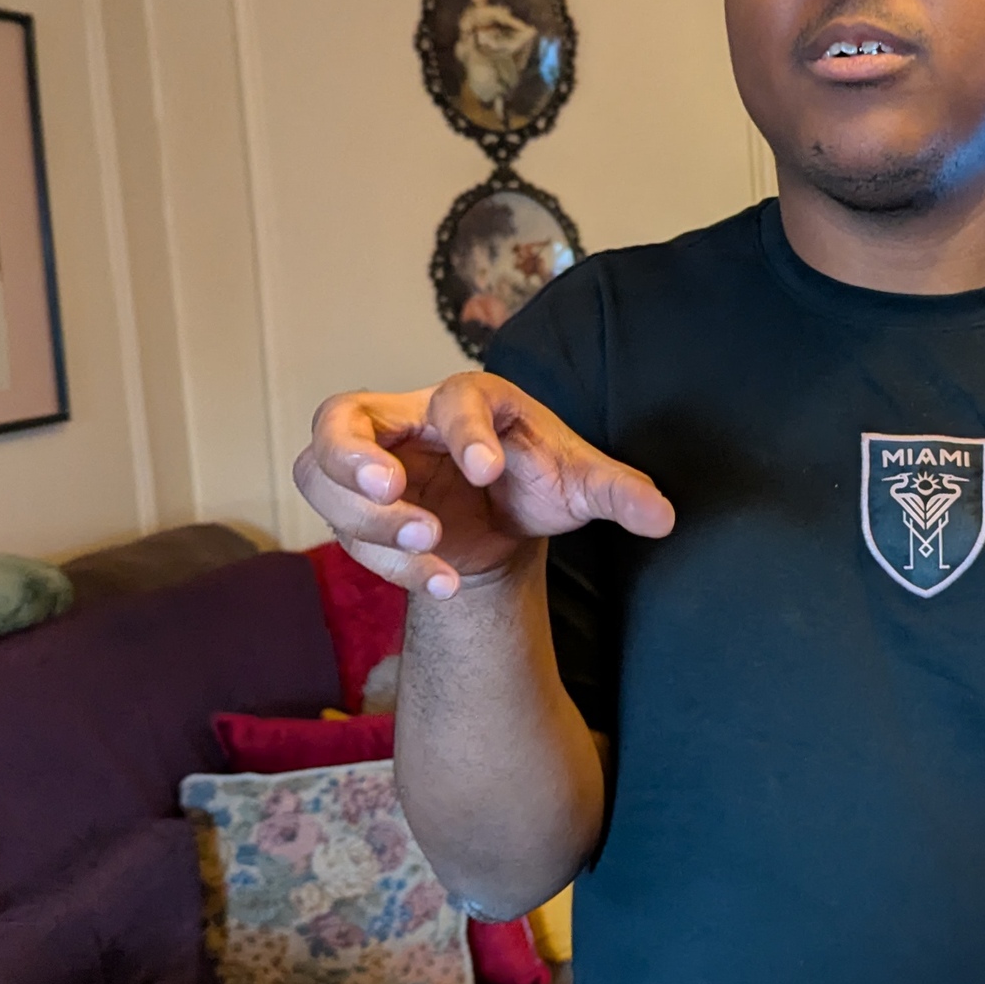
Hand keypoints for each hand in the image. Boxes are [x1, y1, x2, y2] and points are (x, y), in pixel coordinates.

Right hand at [293, 374, 674, 597]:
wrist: (505, 518)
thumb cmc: (538, 480)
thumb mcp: (582, 485)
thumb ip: (620, 494)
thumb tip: (664, 518)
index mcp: (468, 400)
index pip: (451, 400)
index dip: (464, 430)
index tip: (487, 469)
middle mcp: (405, 422)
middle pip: (341, 417)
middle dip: (355, 457)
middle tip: (394, 492)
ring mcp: (370, 465)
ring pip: (320, 474)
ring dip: (364, 517)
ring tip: (430, 548)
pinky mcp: (356, 510)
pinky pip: (343, 532)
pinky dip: (385, 564)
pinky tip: (442, 583)